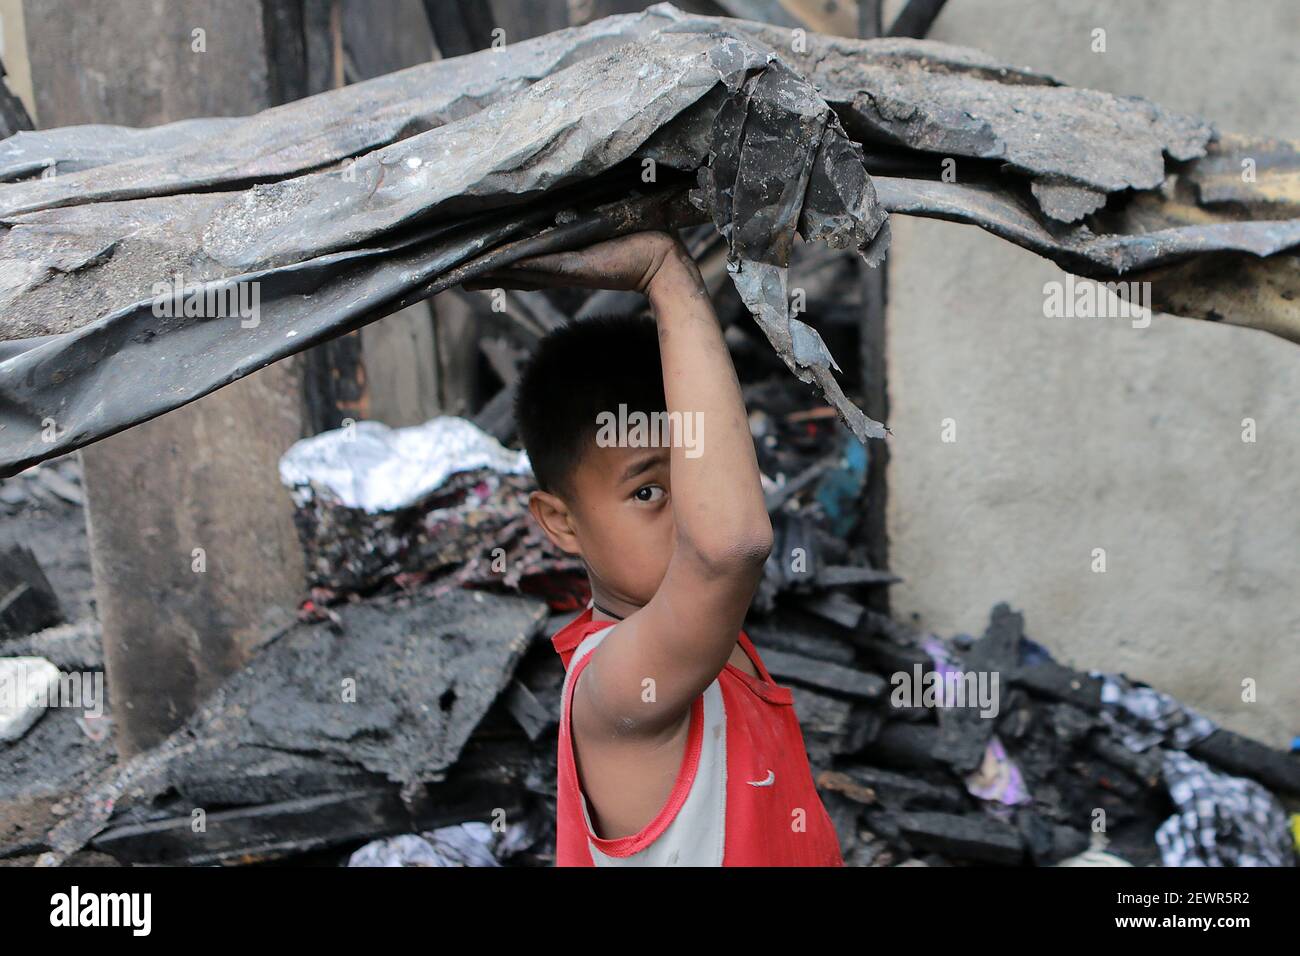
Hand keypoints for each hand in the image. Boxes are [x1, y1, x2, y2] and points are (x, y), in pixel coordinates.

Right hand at [464, 231, 692, 295]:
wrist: (661, 258)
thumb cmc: (638, 235)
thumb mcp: (601, 220)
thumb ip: (583, 213)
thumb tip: (572, 193)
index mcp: (562, 253)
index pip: (521, 258)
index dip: (496, 260)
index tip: (470, 259)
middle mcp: (557, 264)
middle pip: (512, 272)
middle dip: (484, 273)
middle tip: (453, 276)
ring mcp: (562, 268)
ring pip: (518, 273)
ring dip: (491, 275)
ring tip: (462, 278)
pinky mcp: (572, 267)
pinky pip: (535, 267)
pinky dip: (512, 269)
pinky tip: (489, 269)